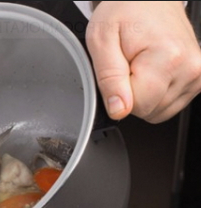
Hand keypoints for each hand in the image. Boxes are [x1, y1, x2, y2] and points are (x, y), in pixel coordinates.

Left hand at [86, 1, 200, 122]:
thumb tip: (119, 110)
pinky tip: (152, 71)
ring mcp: (198, 74)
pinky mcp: (198, 78)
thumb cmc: (125, 11)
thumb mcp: (101, 40)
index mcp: (169, 57)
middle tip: (128, 65)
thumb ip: (108, 78)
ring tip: (139, 65)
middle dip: (131, 94)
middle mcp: (190, 67)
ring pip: (159, 111)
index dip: (119, 93)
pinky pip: (169, 105)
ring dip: (144, 95)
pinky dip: (156, 94)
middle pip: (148, 111)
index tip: (120, 69)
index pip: (137, 106)